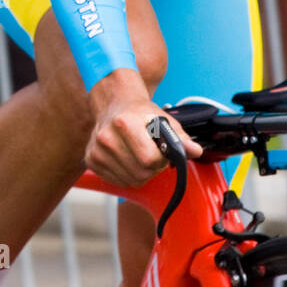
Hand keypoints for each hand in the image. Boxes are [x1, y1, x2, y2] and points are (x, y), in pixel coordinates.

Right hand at [85, 69, 201, 188]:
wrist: (114, 104)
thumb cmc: (140, 113)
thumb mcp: (163, 119)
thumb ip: (180, 137)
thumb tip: (195, 151)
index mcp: (124, 123)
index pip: (149, 159)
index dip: (161, 159)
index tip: (161, 150)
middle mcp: (106, 137)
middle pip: (140, 173)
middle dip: (153, 168)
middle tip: (152, 153)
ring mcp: (97, 150)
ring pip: (130, 180)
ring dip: (141, 172)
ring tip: (140, 154)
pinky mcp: (91, 160)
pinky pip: (118, 181)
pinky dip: (128, 175)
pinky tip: (129, 159)